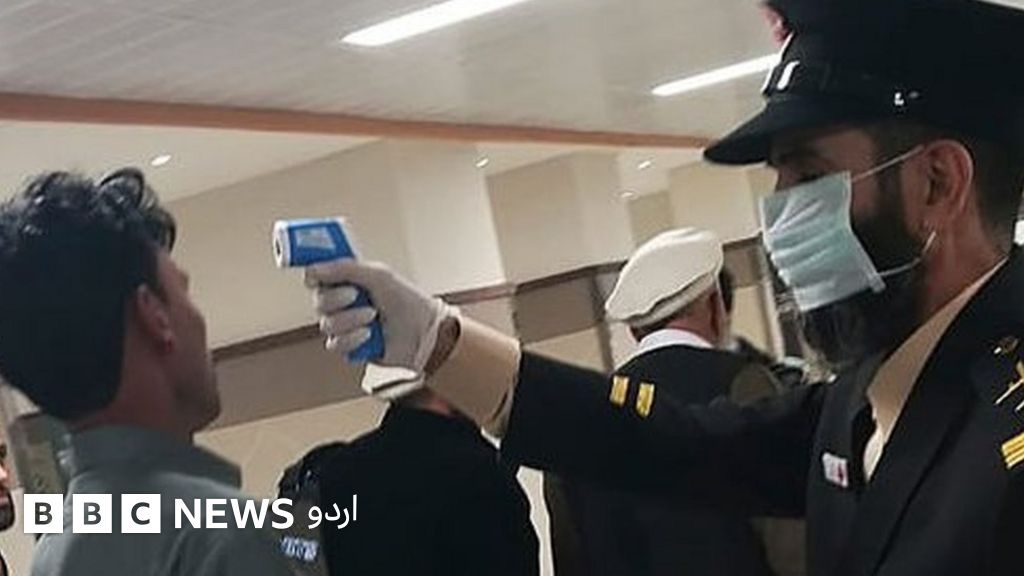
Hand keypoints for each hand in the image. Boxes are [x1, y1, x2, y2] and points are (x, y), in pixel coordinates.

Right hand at [305, 260, 450, 373]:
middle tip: (355, 295)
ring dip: (350, 319)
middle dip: (337, 299)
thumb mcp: (379, 276)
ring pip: (326, 324)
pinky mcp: (350, 347)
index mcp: (349, 281)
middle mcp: (344, 303)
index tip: (316, 278)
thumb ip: (345, 269)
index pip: (317, 276)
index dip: (314, 276)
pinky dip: (353, 338)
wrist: (425, 333)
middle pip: (318, 301)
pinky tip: (370, 335)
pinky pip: (336, 344)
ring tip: (373, 316)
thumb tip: (314, 268)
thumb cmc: (407, 301)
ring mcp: (346, 326)